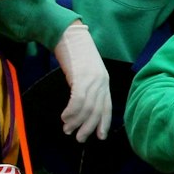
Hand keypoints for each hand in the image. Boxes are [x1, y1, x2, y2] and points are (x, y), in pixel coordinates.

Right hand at [52, 22, 110, 141]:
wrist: (70, 35)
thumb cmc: (75, 54)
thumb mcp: (86, 73)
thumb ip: (88, 88)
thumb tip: (82, 107)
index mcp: (104, 82)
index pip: (108, 107)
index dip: (104, 123)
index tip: (100, 136)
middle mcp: (102, 82)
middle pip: (97, 110)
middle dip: (88, 127)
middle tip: (78, 138)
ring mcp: (93, 79)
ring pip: (87, 108)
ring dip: (76, 122)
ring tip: (67, 129)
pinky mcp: (81, 76)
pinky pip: (78, 100)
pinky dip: (72, 112)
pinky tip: (65, 117)